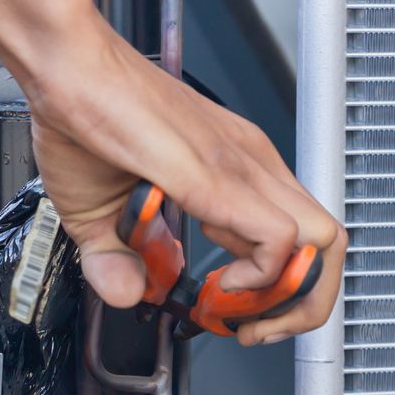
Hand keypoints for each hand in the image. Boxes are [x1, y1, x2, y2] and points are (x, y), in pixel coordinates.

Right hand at [0, 0, 344, 345]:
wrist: (66, 69)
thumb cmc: (86, 119)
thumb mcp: (98, 215)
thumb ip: (116, 261)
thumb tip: (129, 294)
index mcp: (238, 170)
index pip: (303, 239)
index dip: (281, 291)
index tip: (235, 312)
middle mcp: (252, 165)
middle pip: (329, 243)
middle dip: (302, 302)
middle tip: (252, 325)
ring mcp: (242, 167)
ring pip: (322, 242)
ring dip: (289, 298)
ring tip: (238, 311)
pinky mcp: (218, 177)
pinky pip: (277, 239)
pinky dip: (259, 280)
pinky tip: (218, 283)